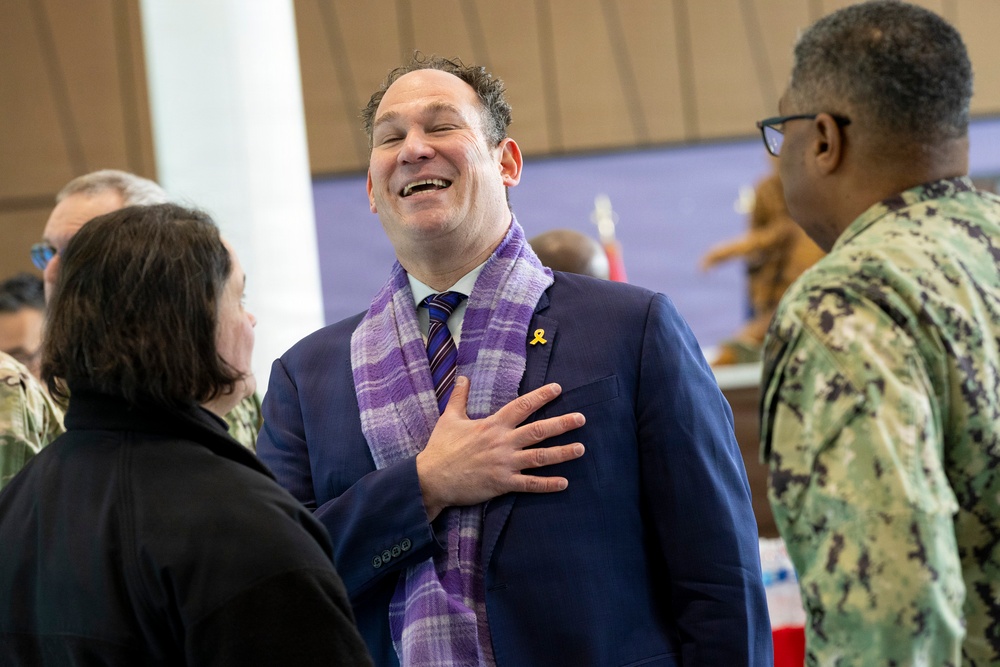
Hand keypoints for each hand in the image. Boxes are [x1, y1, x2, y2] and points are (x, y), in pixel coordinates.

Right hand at [415, 377, 585, 520]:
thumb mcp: (449, 418)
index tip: (558, 388)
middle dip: (562, 423)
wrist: (431, 478)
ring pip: (540, 457)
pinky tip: (564, 483)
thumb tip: (463, 377)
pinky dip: (548, 484)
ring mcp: (505, 463)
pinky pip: (530, 484)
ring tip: (581, 448)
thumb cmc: (441, 448)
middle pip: (538, 430)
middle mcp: (503, 442)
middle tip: (582, 418)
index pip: (521, 406)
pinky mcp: (503, 483)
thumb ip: (460, 397)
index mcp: (492, 425)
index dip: (540, 396)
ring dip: (562, 453)